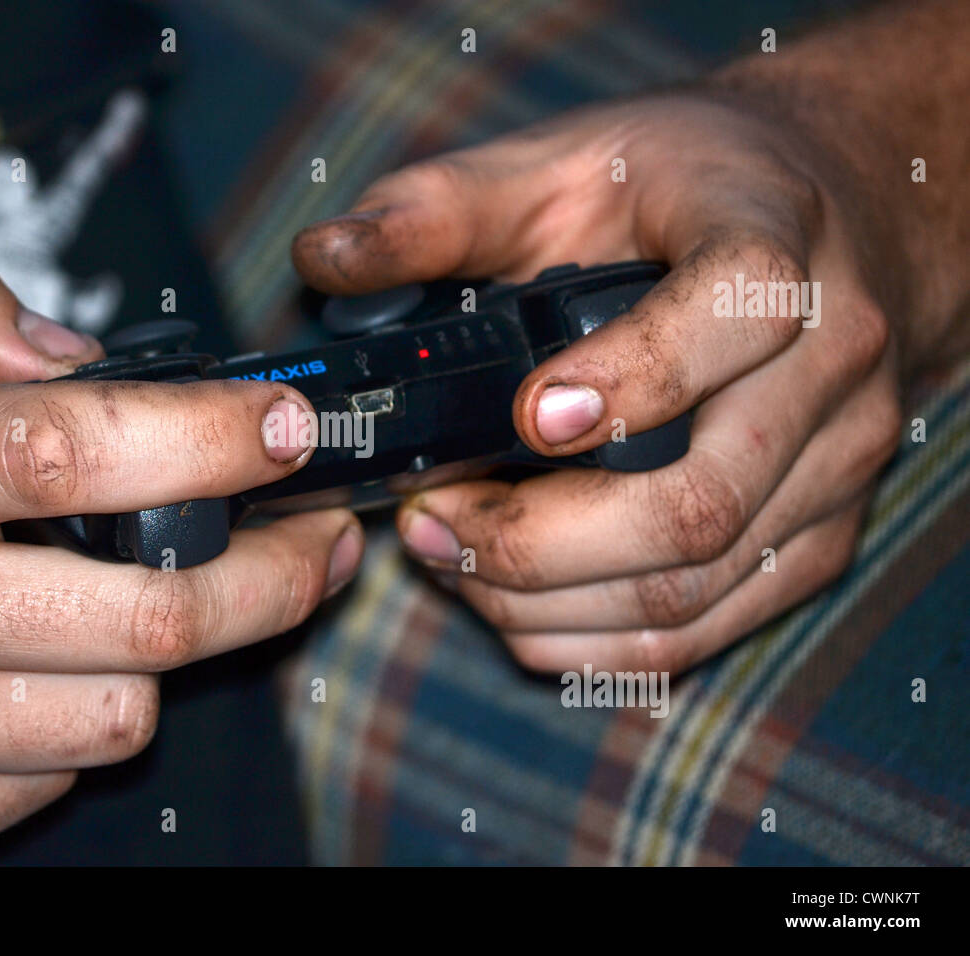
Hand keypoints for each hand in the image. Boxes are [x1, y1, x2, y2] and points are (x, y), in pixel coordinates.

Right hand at [0, 235, 361, 863]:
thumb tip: (72, 354)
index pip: (93, 448)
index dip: (221, 435)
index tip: (284, 425)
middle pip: (159, 612)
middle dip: (278, 575)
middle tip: (312, 538)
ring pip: (123, 712)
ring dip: (164, 653)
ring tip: (153, 602)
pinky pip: (46, 781)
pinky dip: (69, 724)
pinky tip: (32, 672)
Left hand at [291, 86, 958, 675]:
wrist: (822, 216)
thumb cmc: (681, 186)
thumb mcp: (562, 160)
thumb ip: (441, 208)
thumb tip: (324, 255)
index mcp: (777, 243)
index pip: (736, 314)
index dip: (629, 381)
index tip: (524, 417)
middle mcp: (828, 367)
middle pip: (699, 502)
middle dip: (537, 539)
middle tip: (429, 522)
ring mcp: (833, 467)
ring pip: (693, 587)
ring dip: (546, 600)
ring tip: (449, 558)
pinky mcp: (813, 537)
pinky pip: (704, 630)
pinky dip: (590, 639)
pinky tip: (511, 603)